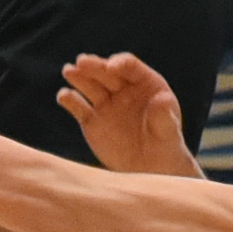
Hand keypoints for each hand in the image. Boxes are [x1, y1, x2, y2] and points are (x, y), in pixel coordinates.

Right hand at [58, 54, 200, 180]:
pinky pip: (79, 107)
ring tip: (69, 70)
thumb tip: (163, 99)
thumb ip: (165, 116)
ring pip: (91, 86)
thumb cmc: (165, 147)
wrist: (150, 170)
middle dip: (95, 66)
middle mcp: (124, 89)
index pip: (131, 67)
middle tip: (82, 61)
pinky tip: (64, 95)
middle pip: (107, 73)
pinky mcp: (91, 120)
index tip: (112, 67)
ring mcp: (106, 103)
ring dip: (79, 77)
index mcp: (146, 84)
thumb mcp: (168, 133)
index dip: (121, 64)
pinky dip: (70, 100)